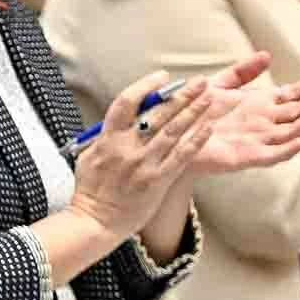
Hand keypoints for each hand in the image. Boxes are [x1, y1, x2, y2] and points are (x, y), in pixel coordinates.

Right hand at [66, 69, 217, 243]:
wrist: (95, 222)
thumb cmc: (90, 191)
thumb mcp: (89, 157)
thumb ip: (105, 137)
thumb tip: (121, 119)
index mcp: (108, 139)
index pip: (127, 102)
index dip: (146, 86)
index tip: (163, 77)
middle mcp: (128, 148)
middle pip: (158, 113)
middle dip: (181, 95)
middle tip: (200, 81)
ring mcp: (145, 164)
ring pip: (174, 131)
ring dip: (194, 111)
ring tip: (210, 97)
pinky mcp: (158, 180)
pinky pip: (182, 156)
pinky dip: (196, 139)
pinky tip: (208, 127)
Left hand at [193, 51, 299, 174]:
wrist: (172, 137)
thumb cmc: (194, 112)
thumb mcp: (219, 84)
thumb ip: (242, 71)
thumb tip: (267, 55)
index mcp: (259, 105)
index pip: (292, 96)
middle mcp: (263, 123)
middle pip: (297, 112)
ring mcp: (256, 141)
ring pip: (290, 132)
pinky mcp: (244, 157)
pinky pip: (271, 155)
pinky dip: (287, 149)